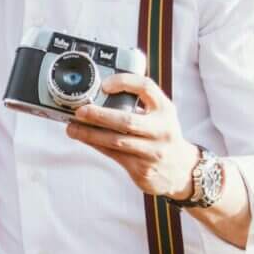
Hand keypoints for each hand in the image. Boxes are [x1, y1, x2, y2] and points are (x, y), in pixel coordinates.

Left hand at [64, 75, 199, 199]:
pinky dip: (97, 146)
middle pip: (127, 120)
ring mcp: (153, 152)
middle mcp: (162, 130)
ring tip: (72, 128)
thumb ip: (140, 104)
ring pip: (116, 142)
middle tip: (80, 110)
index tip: (104, 85)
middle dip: (100, 115)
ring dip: (90, 134)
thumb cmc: (163, 136)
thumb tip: (100, 94)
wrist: (181, 170)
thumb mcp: (161, 115)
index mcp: (165, 110)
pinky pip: (114, 155)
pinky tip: (84, 139)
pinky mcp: (142, 169)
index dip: (124, 83)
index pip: (146, 88)